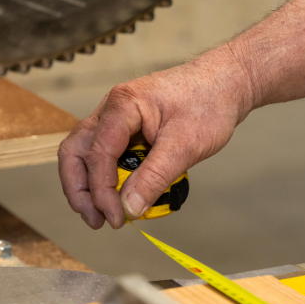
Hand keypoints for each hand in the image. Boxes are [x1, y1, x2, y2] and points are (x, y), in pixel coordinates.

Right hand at [58, 46, 253, 228]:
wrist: (228, 83)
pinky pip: (106, 153)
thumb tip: (129, 208)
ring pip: (86, 153)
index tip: (117, 216)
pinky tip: (119, 196)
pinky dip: (106, 176)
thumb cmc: (209, 102)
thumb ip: (154, 177)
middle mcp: (112, 108)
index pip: (98, 153)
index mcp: (123, 105)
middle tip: (95, 220)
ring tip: (103, 214)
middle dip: (80, 189)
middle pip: (76, 151)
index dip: (102, 190)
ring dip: (89, 185)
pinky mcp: (128, 128)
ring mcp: (117, 117)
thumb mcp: (185, 145)